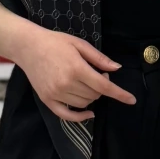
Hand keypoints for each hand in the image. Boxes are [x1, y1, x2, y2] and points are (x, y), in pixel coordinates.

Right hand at [15, 26, 136, 121]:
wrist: (28, 46)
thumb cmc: (55, 42)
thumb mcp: (80, 44)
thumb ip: (99, 58)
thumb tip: (116, 69)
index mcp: (76, 68)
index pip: (103, 86)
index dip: (119, 94)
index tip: (132, 100)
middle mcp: (66, 83)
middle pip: (95, 95)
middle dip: (101, 87)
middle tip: (97, 74)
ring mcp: (55, 93)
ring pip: (84, 104)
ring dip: (91, 97)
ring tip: (86, 82)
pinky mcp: (47, 100)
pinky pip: (67, 115)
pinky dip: (80, 117)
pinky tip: (89, 113)